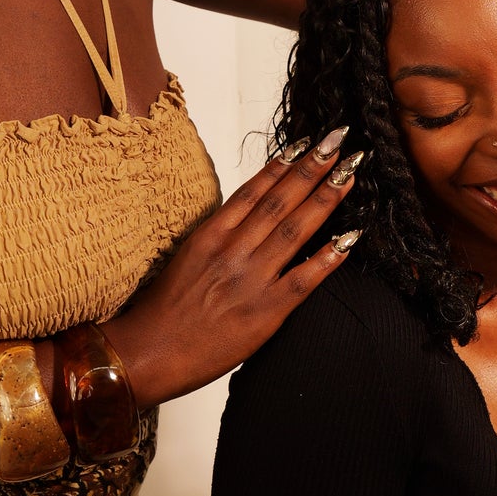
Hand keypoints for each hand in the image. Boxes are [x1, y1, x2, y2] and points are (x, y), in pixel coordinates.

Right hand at [104, 131, 364, 405]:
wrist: (146, 353)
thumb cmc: (162, 312)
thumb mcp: (186, 259)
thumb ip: (218, 238)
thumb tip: (248, 218)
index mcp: (210, 236)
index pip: (253, 191)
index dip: (282, 164)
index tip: (305, 142)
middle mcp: (232, 251)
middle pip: (279, 201)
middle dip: (312, 168)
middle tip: (338, 141)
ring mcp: (249, 279)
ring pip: (294, 230)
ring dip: (325, 198)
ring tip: (349, 173)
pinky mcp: (265, 312)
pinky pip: (303, 279)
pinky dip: (328, 257)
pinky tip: (350, 238)